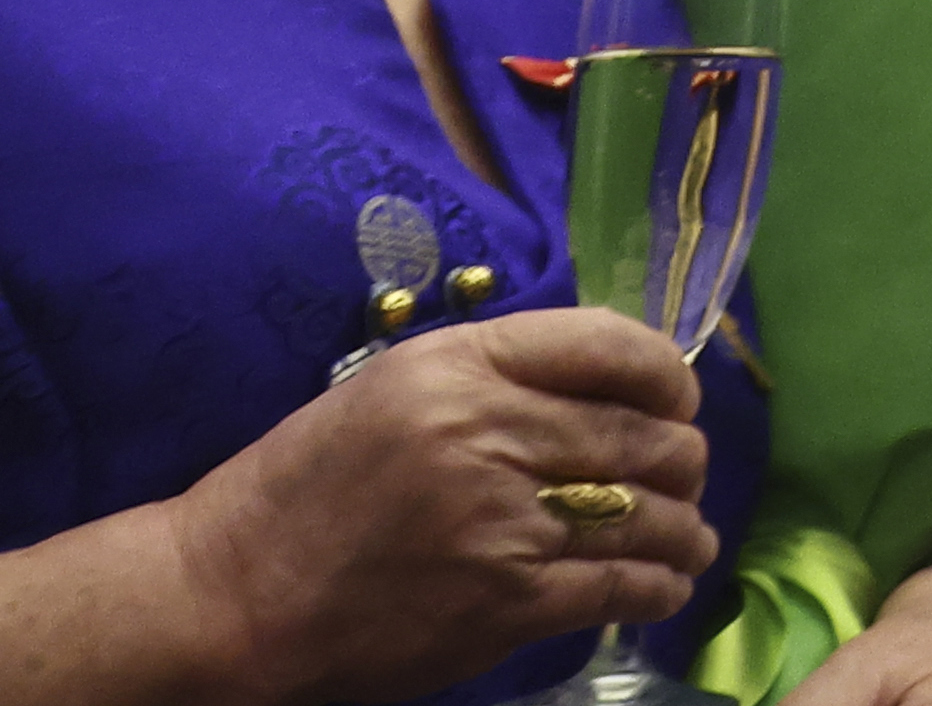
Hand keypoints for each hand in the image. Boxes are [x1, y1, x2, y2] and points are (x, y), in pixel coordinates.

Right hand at [155, 305, 711, 700]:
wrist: (229, 595)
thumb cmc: (305, 486)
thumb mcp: (395, 388)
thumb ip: (499, 376)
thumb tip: (609, 387)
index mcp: (462, 366)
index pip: (610, 346)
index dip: (665, 375)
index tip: (677, 401)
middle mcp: (490, 432)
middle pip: (642, 437)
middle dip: (682, 459)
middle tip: (685, 476)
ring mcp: (502, 521)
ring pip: (645, 514)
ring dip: (683, 527)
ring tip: (689, 537)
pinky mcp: (504, 600)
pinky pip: (618, 585)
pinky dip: (658, 586)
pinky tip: (665, 585)